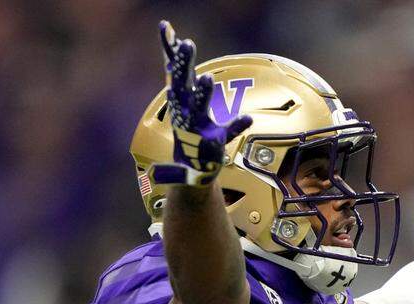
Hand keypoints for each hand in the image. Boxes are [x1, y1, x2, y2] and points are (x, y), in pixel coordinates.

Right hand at [150, 21, 252, 186]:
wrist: (190, 166)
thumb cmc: (189, 126)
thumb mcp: (184, 98)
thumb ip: (183, 73)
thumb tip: (176, 41)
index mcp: (180, 98)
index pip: (174, 69)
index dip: (170, 49)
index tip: (166, 27)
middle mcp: (185, 110)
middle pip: (182, 84)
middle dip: (184, 64)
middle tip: (187, 44)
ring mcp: (197, 127)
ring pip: (198, 108)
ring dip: (202, 94)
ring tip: (207, 78)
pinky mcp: (212, 142)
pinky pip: (226, 134)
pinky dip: (236, 125)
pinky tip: (247, 118)